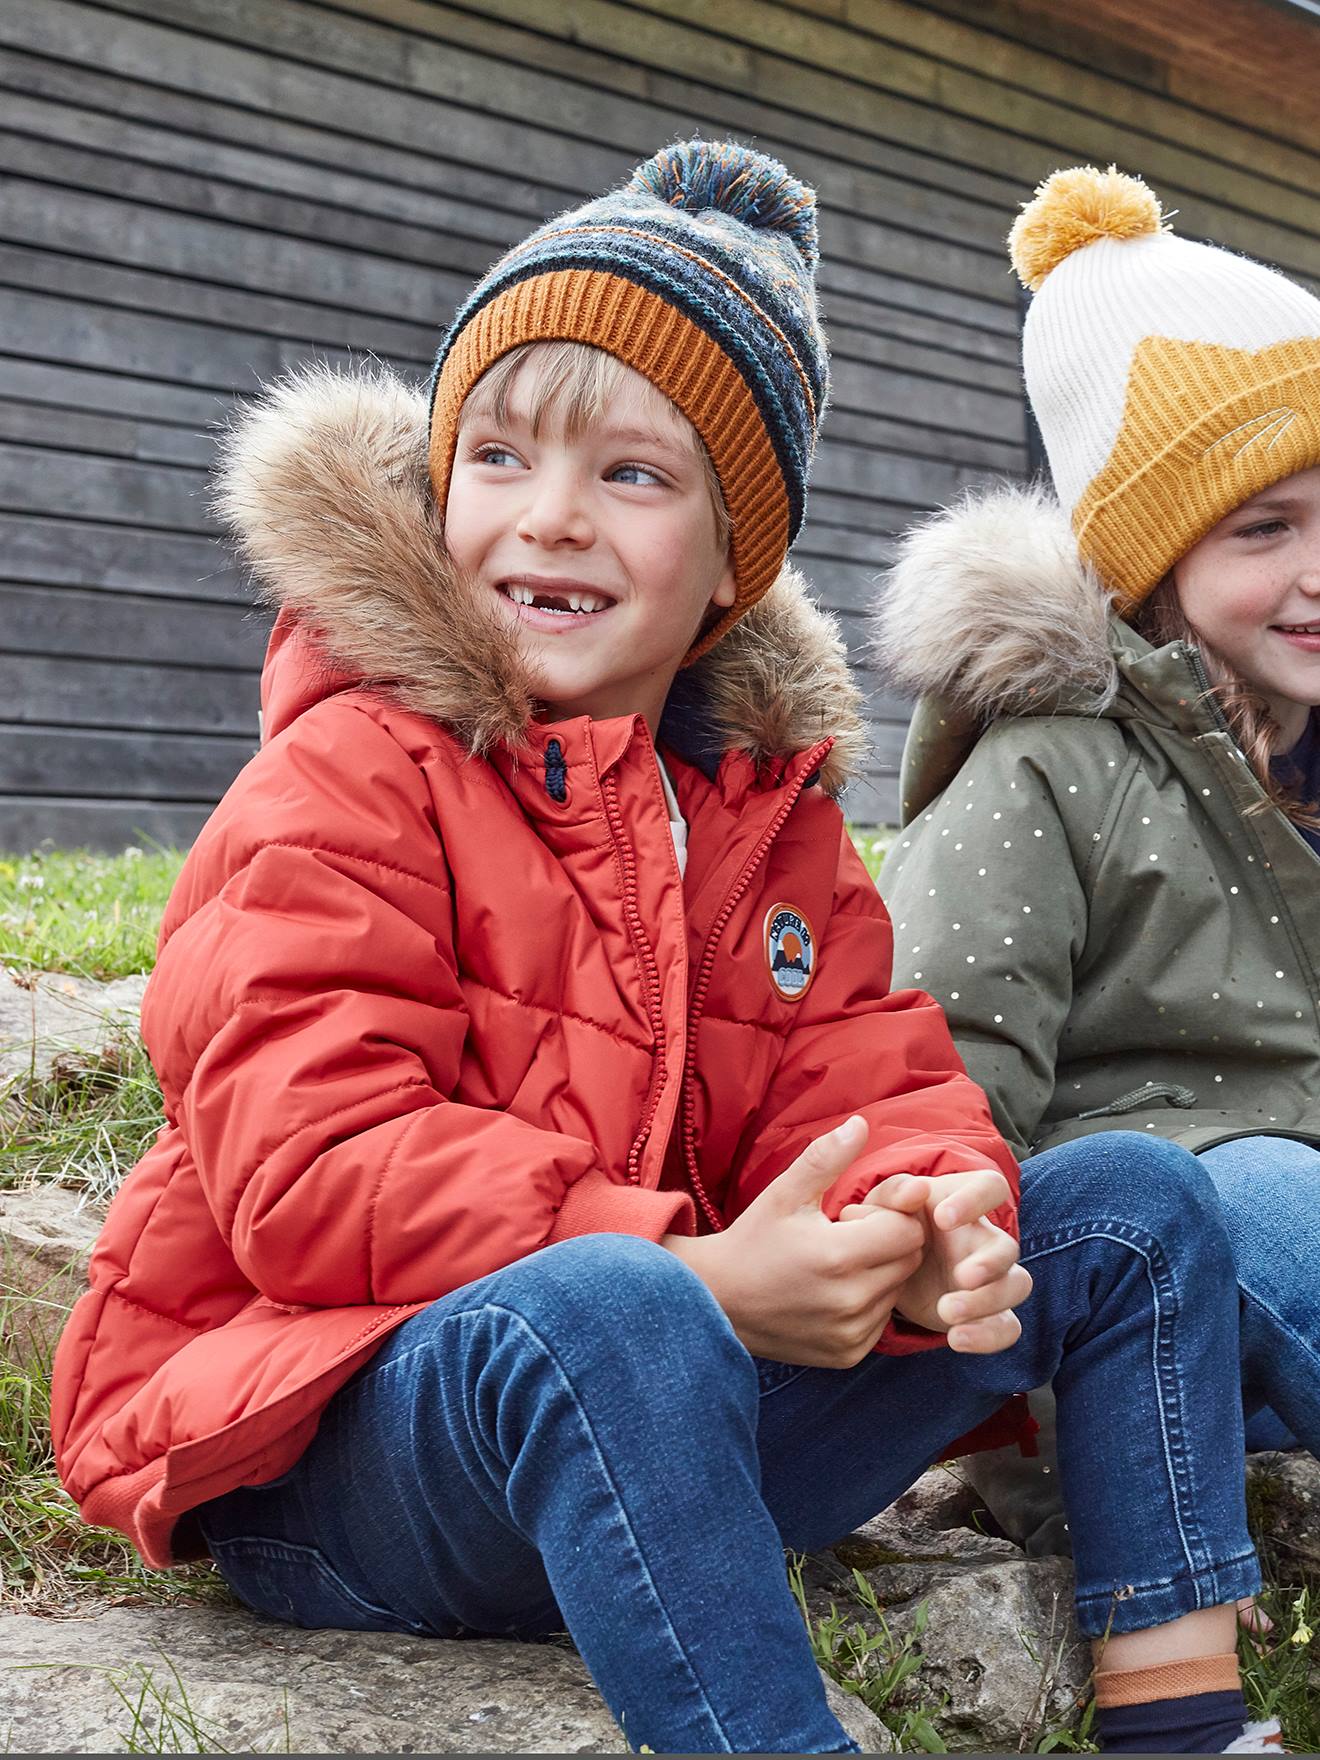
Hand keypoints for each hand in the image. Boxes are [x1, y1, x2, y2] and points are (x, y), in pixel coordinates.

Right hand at [662, 1117, 928, 1367]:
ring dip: (879, 1273)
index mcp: (838, 1256)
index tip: (848, 1216)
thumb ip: (826, 1157)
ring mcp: (850, 1333)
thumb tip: (861, 1123)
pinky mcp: (847, 1355)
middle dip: (887, 1241)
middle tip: (844, 1237)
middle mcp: (850, 1301)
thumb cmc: (752, 1240)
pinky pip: (882, 1320)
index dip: (885, 1215)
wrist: (716, 1300)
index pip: (908, 1229)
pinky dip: (868, 1303)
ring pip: (898, 1289)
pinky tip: (832, 1293)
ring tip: (836, 1266)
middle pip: (909, 1259)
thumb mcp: (784, 1193)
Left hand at [841, 1169, 1029, 1353]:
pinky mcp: (987, 1313)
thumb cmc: (891, 1226)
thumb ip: (895, 1193)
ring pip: (1016, 1285)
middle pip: (1008, 1246)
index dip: (975, 1200)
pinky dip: (988, 1336)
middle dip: (989, 1264)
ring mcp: (991, 1277)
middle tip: (960, 1277)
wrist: (886, 1270)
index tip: (942, 1219)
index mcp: (963, 1202)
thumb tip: (917, 1190)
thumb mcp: (883, 1206)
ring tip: (947, 1313)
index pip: (990, 1186)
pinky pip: (1007, 1326)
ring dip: (987, 1301)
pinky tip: (956, 1339)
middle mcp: (984, 1238)